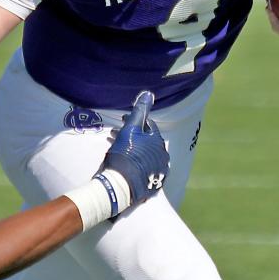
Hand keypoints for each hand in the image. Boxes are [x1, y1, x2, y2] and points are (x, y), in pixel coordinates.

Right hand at [98, 91, 168, 206]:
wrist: (120, 185)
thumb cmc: (124, 154)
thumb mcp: (130, 129)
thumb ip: (140, 111)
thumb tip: (149, 94)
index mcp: (158, 142)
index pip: (148, 126)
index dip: (134, 121)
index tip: (122, 121)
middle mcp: (162, 156)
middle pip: (146, 141)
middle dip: (133, 135)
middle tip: (116, 134)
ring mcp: (158, 172)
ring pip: (145, 155)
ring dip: (133, 149)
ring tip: (117, 149)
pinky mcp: (152, 185)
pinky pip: (144, 170)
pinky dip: (136, 164)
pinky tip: (126, 164)